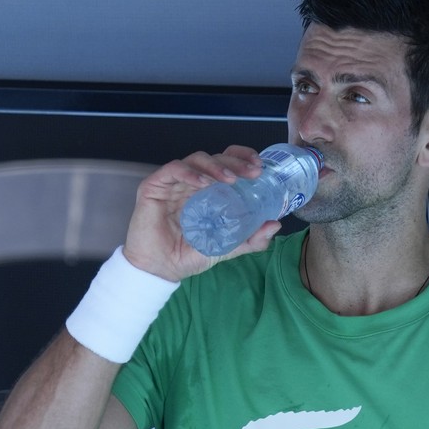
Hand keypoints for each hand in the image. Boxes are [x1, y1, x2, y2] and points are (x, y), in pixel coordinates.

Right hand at [122, 146, 282, 281]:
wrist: (161, 270)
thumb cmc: (188, 255)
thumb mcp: (226, 247)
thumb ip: (250, 239)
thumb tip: (275, 225)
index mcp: (207, 191)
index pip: (225, 163)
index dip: (242, 158)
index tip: (259, 167)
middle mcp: (191, 183)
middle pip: (215, 159)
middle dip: (236, 162)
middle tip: (253, 172)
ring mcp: (173, 183)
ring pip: (196, 160)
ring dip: (216, 166)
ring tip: (231, 179)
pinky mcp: (154, 186)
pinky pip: (173, 170)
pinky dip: (190, 173)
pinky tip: (204, 183)